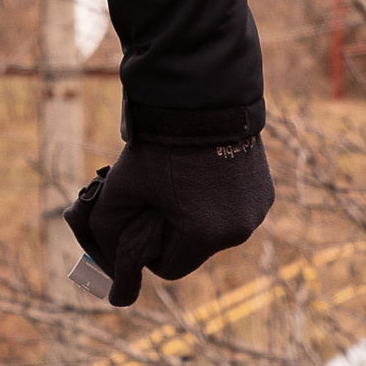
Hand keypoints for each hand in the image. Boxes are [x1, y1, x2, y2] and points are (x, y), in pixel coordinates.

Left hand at [64, 136, 271, 309]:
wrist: (202, 97)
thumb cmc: (159, 144)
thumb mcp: (121, 187)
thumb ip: (104, 228)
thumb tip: (100, 260)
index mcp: (205, 235)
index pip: (169, 268)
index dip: (149, 246)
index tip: (144, 215)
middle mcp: (238, 230)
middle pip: (193, 249)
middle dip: (173, 229)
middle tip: (161, 193)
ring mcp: (257, 211)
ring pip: (215, 231)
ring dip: (197, 215)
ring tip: (185, 178)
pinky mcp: (265, 193)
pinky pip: (234, 211)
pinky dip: (217, 200)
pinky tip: (206, 171)